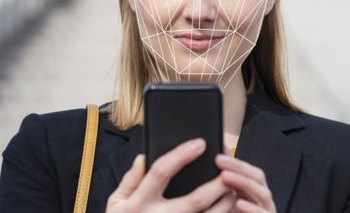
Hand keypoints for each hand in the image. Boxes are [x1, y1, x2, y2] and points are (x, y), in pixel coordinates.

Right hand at [107, 138, 235, 211]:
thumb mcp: (115, 203)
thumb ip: (130, 180)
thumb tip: (143, 157)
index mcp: (139, 203)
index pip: (161, 172)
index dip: (181, 155)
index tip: (200, 143)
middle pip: (195, 200)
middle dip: (216, 184)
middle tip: (228, 168)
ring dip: (225, 203)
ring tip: (234, 188)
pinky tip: (227, 208)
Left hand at [215, 153, 276, 212]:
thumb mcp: (231, 196)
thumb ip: (229, 176)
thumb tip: (220, 155)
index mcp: (256, 190)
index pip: (250, 171)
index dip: (235, 163)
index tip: (218, 158)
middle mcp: (264, 198)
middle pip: (258, 177)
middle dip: (239, 168)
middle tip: (219, 161)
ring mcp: (267, 209)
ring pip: (263, 193)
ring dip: (244, 183)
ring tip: (224, 176)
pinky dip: (252, 208)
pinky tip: (239, 203)